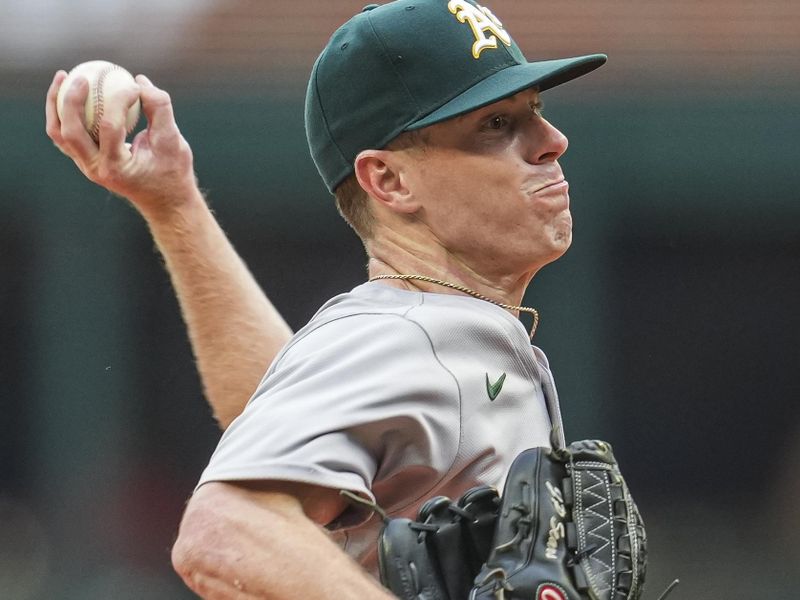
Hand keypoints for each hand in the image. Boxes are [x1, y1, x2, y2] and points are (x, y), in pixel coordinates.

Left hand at [45, 70, 198, 217]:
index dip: (120, 100)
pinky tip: (70, 89)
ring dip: (56, 103)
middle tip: (82, 77)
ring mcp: (86, 166)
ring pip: (59, 133)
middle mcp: (95, 169)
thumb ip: (160, 110)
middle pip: (71, 132)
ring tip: (64, 76)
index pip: (110, 127)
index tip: (134, 86)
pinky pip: (66, 133)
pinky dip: (64, 111)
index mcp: (117, 168)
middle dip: (71, 101)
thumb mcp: (174, 141)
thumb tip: (140, 80)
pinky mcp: (84, 160)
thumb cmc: (172, 171)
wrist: (164, 200)